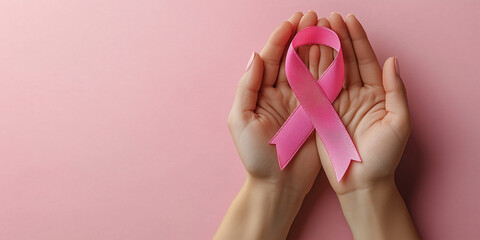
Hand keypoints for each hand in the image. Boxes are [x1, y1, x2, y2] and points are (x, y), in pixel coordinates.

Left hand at [228, 11, 327, 196]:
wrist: (278, 184)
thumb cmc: (255, 156)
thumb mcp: (241, 120)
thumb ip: (247, 86)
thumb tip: (255, 54)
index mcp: (262, 92)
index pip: (272, 58)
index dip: (281, 38)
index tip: (292, 20)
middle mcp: (282, 93)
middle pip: (293, 58)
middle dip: (302, 35)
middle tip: (313, 16)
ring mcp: (301, 102)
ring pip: (310, 67)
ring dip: (317, 46)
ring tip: (326, 26)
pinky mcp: (318, 112)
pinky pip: (325, 86)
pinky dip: (331, 68)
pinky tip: (337, 51)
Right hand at [315, 13, 410, 194]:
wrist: (360, 183)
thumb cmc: (383, 157)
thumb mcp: (399, 123)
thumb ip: (397, 91)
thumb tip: (392, 61)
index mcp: (376, 94)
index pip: (366, 60)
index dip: (358, 39)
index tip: (348, 20)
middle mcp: (355, 95)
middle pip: (345, 60)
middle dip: (336, 38)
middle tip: (327, 18)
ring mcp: (336, 103)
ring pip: (327, 70)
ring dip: (321, 50)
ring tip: (314, 29)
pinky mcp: (320, 113)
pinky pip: (314, 88)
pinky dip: (308, 71)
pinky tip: (303, 54)